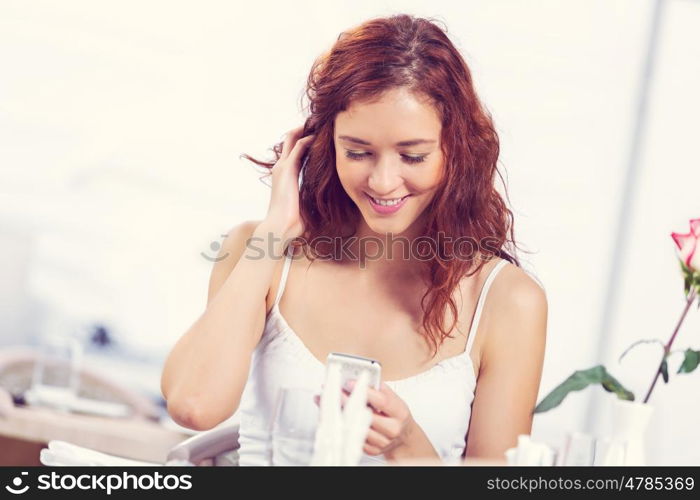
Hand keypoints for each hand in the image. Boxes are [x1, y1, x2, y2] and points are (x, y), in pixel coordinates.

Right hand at [265, 124, 314, 240]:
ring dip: (306, 129)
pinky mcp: (287, 169)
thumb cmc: (291, 223)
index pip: (295, 151)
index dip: (306, 140)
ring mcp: (282, 167)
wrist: (280, 227)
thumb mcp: (303, 207)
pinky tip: (320, 134)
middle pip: (290, 139)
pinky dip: (308, 138)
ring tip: (320, 121)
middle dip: (304, 129)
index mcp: (285, 176)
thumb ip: (310, 200)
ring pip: (293, 138)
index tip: (321, 134)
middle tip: (320, 122)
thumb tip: (325, 207)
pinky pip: (298, 147)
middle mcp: (281, 168)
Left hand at [342, 380, 436, 459]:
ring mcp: (382, 441)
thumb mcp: (396, 400)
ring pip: (357, 427)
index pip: (382, 401)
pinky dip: (344, 425)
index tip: (351, 383)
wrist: (404, 438)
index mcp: (400, 413)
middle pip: (366, 415)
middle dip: (348, 401)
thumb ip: (382, 390)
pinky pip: (354, 437)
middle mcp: (392, 429)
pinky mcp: (372, 450)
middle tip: (335, 391)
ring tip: (332, 402)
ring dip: (342, 414)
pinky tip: (337, 416)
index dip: (365, 391)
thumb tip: (365, 378)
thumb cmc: (397, 416)